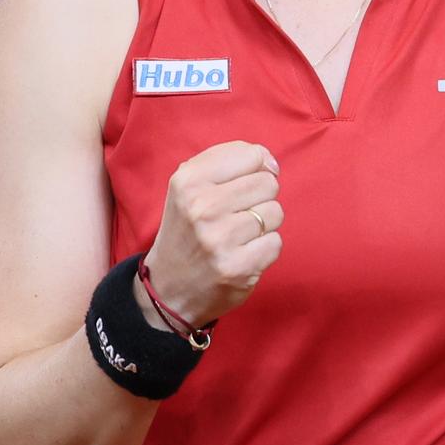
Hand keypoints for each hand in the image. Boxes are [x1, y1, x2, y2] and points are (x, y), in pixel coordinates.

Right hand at [139, 141, 283, 328]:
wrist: (168, 289)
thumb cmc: (188, 229)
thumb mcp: (190, 186)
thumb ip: (229, 160)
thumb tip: (271, 163)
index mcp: (188, 181)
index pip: (250, 155)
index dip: (254, 168)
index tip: (241, 185)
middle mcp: (202, 207)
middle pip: (268, 183)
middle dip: (259, 198)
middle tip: (236, 215)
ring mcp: (220, 239)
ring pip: (275, 212)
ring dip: (262, 225)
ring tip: (237, 236)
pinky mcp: (238, 267)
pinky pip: (275, 242)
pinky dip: (263, 249)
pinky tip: (241, 254)